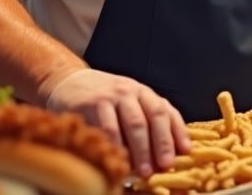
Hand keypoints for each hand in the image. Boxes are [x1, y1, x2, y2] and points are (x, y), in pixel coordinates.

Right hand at [42, 68, 189, 176]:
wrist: (66, 81)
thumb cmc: (103, 100)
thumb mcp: (127, 104)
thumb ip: (145, 122)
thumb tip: (166, 154)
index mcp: (143, 92)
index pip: (165, 111)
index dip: (176, 132)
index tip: (185, 153)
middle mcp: (130, 91)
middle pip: (151, 118)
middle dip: (160, 144)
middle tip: (164, 166)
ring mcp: (111, 96)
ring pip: (132, 123)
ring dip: (140, 150)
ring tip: (143, 171)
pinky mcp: (91, 104)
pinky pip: (106, 128)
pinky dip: (116, 147)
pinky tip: (120, 159)